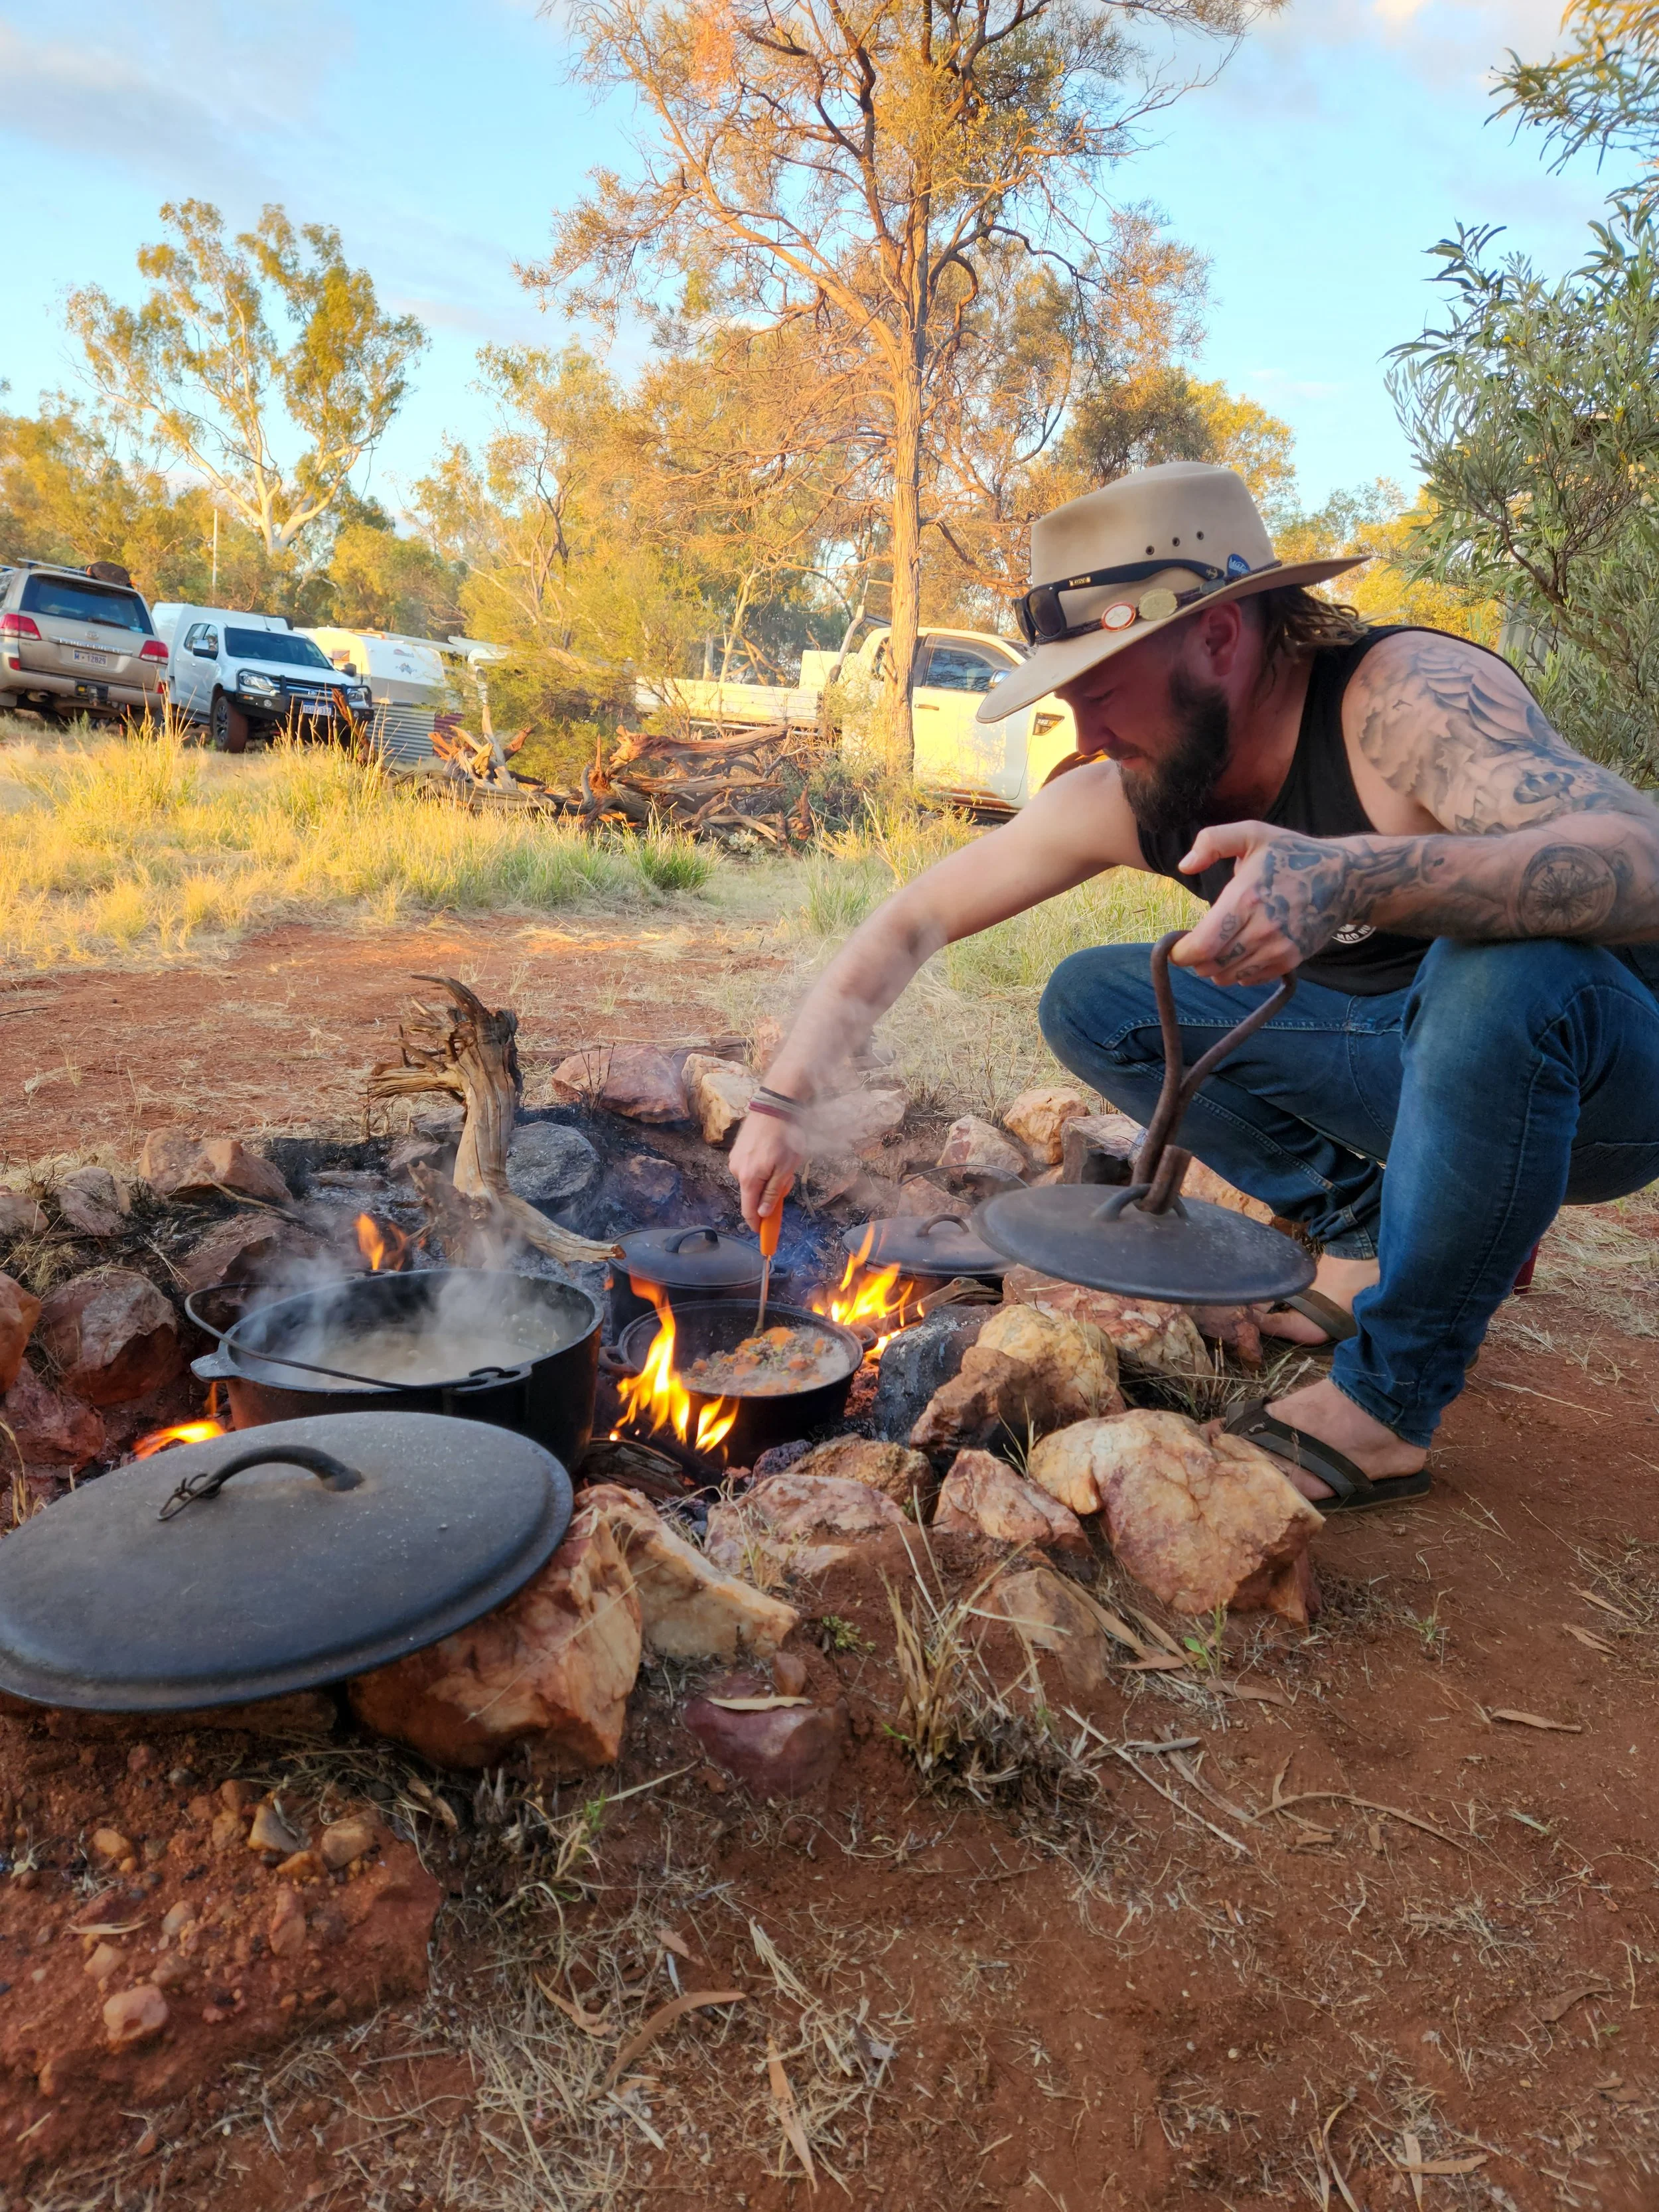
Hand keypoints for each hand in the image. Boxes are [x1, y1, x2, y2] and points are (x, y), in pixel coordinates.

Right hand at [730, 1108, 804, 1231]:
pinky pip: (749, 1169)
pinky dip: (762, 1170)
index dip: (756, 1225)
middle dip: (768, 1196)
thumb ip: (773, 1193)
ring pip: (752, 1181)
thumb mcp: (785, 1170)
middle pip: (752, 1195)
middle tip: (787, 1183)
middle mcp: (736, 1170)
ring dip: (766, 1181)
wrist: (774, 1106)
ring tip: (783, 1164)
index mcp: (748, 1178)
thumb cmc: (784, 1138)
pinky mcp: (737, 1150)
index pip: (748, 1210)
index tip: (763, 1236)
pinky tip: (773, 1156)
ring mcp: (735, 1159)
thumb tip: (763, 1214)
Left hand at [1172, 820, 1355, 982]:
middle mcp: (1262, 929)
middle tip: (1197, 944)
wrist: (1345, 877)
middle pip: (1211, 965)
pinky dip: (1239, 972)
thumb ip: (1212, 841)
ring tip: (1219, 947)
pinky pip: (1251, 979)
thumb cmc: (1292, 853)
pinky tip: (1242, 951)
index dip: (1181, 953)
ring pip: (1229, 976)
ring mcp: (1279, 948)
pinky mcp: (1291, 960)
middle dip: (1196, 959)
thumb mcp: (1252, 833)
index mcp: (1245, 898)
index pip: (1202, 946)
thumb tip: (1185, 865)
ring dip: (1216, 967)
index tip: (1177, 947)